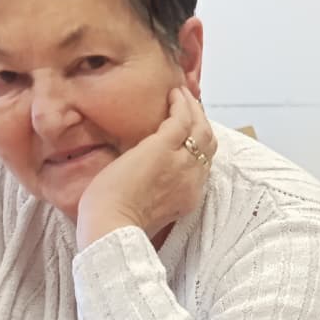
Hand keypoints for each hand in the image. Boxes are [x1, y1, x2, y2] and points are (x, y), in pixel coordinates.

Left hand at [76, 86, 215, 248]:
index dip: (199, 145)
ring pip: (200, 128)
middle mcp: (192, 179)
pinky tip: (172, 94)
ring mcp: (181, 162)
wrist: (111, 226)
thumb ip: (153, 194)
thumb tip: (141, 180)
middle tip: (189, 106)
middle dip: (201, 122)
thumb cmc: (117, 223)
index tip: (189, 132)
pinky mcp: (164, 147)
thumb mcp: (147, 210)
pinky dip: (180, 103)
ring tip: (181, 94)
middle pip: (208, 144)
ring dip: (193, 108)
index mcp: (188, 196)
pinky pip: (182, 118)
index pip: (202, 164)